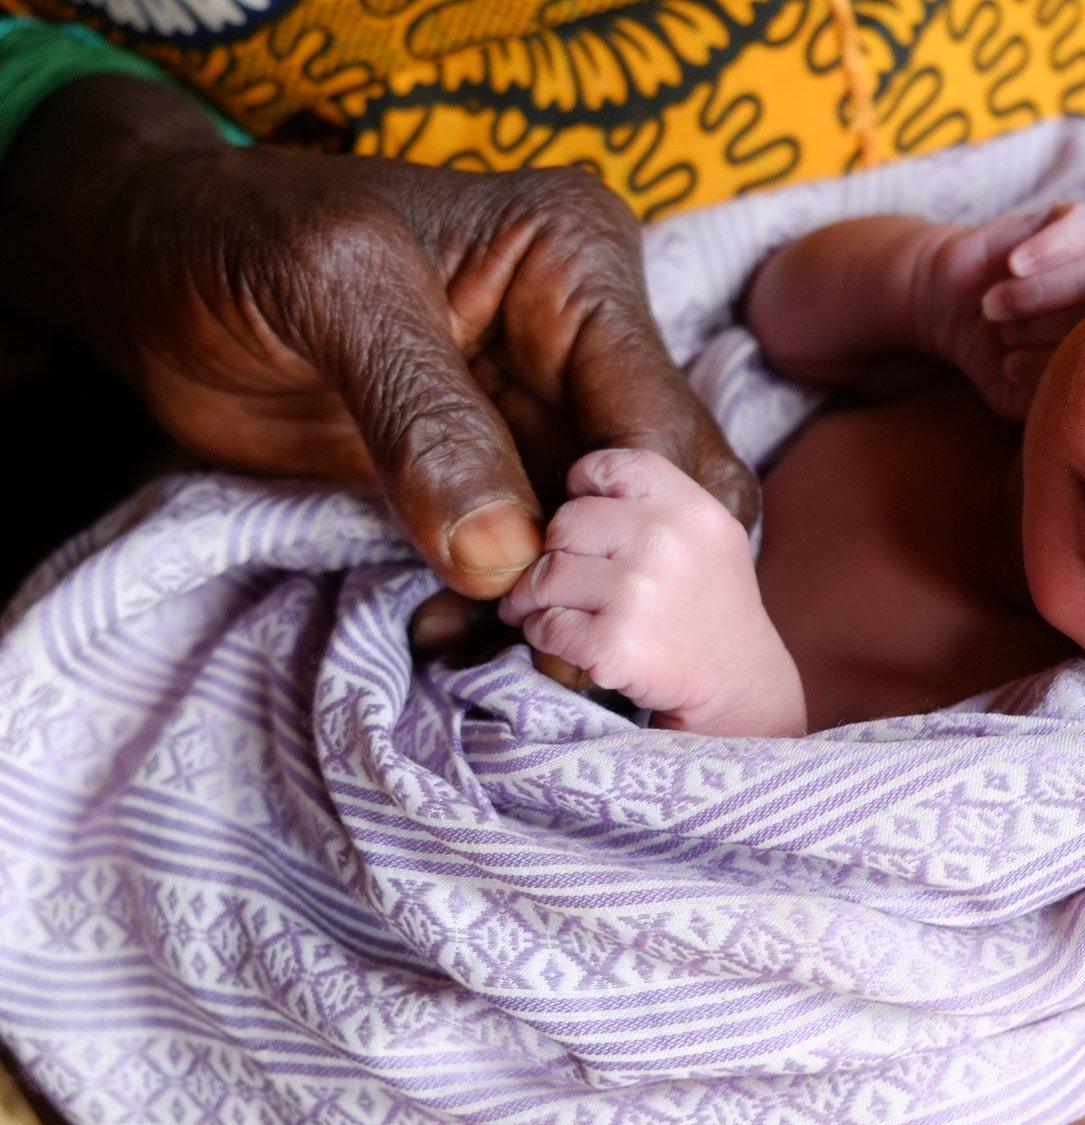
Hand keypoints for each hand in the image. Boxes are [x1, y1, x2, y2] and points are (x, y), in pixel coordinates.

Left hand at [0, 77, 756, 607]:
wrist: (146, 267)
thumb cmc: (232, 240)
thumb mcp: (326, 294)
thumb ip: (422, 417)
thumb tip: (508, 556)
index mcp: (581, 266)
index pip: (658, 427)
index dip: (624, 530)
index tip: (543, 602)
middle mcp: (589, 344)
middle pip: (659, 500)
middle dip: (603, 584)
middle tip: (525, 645)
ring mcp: (545, 416)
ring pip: (608, 546)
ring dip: (552, 613)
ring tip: (463, 642)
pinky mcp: (496, 477)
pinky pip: (538, 565)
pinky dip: (502, 614)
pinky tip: (441, 632)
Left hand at [497, 449, 804, 736]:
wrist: (737, 685)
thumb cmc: (709, 606)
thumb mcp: (707, 537)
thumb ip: (652, 505)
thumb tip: (569, 492)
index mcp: (691, 509)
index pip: (611, 466)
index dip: (583, 487)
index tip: (586, 521)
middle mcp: (666, 543)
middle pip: (566, 523)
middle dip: (558, 552)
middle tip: (569, 579)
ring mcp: (638, 595)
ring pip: (546, 575)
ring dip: (539, 598)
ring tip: (557, 611)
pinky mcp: (613, 645)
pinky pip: (545, 625)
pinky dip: (545, 635)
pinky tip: (572, 642)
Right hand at [916, 202, 1084, 420]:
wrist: (950, 308)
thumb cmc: (991, 357)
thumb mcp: (1016, 393)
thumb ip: (1049, 396)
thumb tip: (1076, 393)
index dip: (1060, 361)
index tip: (1011, 368)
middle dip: (1050, 328)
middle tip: (1004, 336)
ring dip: (1039, 292)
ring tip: (994, 307)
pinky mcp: (1079, 222)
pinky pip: (1083, 227)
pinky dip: (1048, 248)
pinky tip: (1013, 264)